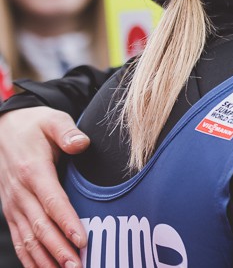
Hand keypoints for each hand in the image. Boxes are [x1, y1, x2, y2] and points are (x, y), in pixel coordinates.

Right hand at [0, 108, 89, 267]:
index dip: (66, 222)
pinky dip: (30, 258)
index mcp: (33, 171)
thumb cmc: (35, 125)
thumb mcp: (53, 120)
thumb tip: (81, 143)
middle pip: (40, 227)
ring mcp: (13, 204)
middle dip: (59, 250)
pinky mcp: (11, 211)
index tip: (82, 240)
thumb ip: (67, 132)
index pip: (52, 202)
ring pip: (27, 239)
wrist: (6, 128)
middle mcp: (20, 192)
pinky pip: (19, 239)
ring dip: (45, 259)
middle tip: (78, 266)